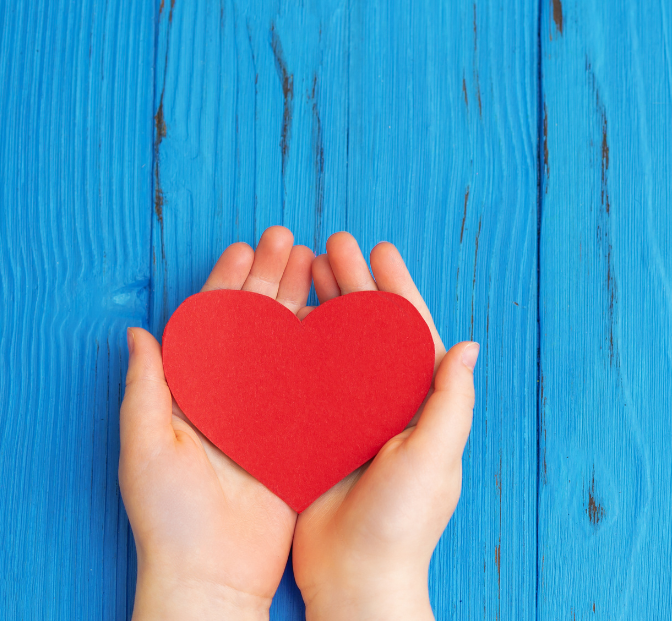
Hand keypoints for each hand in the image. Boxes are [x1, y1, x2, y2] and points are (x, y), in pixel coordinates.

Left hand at [119, 226, 314, 619]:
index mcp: (194, 392)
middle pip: (255, 323)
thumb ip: (146, 387)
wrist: (212, 573)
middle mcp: (234, 396)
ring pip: (287, 344)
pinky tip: (339, 322)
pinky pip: (313, 386)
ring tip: (316, 263)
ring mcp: (269, 414)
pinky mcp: (299, 436)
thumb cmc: (169, 515)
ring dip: (300, 302)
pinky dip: (325, 351)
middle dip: (271, 278)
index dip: (228, 282)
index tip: (246, 247)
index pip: (212, 323)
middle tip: (289, 240)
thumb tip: (138, 332)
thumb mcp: (146, 445)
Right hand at [291, 232, 477, 620]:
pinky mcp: (319, 435)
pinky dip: (297, 348)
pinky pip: (308, 380)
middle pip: (371, 331)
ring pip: (338, 348)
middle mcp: (389, 405)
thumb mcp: (434, 458)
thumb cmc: (402, 523)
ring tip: (304, 268)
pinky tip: (279, 321)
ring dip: (325, 307)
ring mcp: (352, 418)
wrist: (357, 579)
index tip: (378, 249)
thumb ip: (450, 401)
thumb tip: (468, 344)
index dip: (396, 288)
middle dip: (354, 285)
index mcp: (423, 405)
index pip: (412, 332)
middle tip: (330, 245)